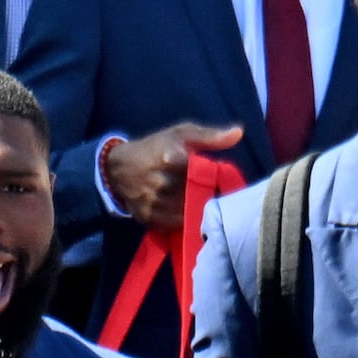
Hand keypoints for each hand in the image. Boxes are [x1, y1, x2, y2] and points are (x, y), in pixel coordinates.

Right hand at [99, 121, 247, 233]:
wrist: (118, 169)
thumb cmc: (155, 147)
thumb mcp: (181, 134)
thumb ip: (211, 136)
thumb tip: (239, 133)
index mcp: (172, 159)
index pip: (207, 176)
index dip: (219, 182)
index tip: (226, 183)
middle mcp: (163, 183)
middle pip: (200, 197)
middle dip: (210, 196)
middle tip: (214, 193)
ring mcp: (155, 203)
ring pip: (191, 213)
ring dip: (198, 210)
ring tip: (201, 201)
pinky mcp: (150, 219)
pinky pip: (177, 225)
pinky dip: (185, 220)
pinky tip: (186, 210)